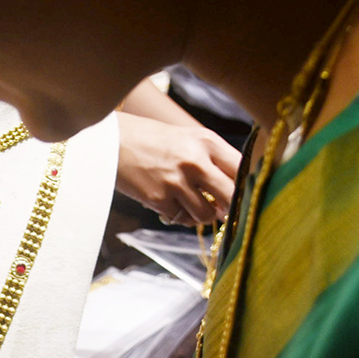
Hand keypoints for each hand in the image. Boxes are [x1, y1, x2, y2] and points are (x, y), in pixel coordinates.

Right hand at [114, 112, 241, 225]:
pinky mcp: (159, 198)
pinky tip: (173, 204)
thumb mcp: (187, 138)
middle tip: (226, 210)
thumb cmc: (150, 139)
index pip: (242, 169)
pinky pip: (182, 218)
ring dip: (204, 215)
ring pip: (207, 214)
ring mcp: (177, 181)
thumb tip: (232, 192)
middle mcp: (195, 160)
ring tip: (193, 205)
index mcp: (206, 141)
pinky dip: (181, 217)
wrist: (111, 141)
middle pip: (231, 195)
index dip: (247, 186)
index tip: (246, 195)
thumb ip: (211, 160)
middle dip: (230, 207)